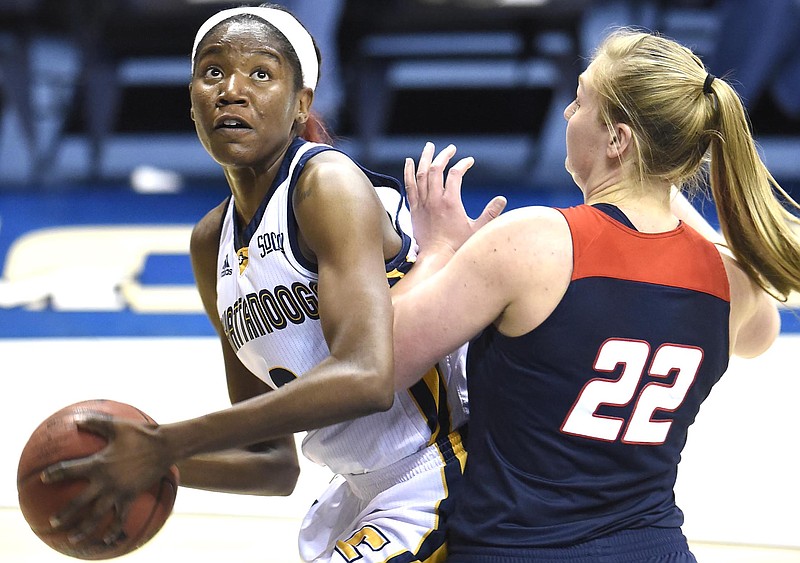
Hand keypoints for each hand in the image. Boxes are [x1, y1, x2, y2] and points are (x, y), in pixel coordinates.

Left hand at [41, 413, 171, 545]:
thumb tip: (75, 420)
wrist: (166, 446)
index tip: (43, 479)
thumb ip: (95, 422)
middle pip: (80, 502)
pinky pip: (121, 518)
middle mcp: (106, 481)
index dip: (54, 474)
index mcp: (99, 463)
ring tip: (73, 539)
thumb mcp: (117, 425)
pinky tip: (108, 540)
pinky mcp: (131, 497)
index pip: (69, 470)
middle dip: (65, 514)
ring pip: (98, 516)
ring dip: (85, 529)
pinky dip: (114, 531)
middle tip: (53, 522)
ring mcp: (119, 492)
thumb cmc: (141, 433)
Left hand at [404, 142, 505, 255]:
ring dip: (425, 158)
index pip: (455, 174)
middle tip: (451, 149)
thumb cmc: (457, 246)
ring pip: (421, 174)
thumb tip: (502, 199)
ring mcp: (422, 203)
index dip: (463, 165)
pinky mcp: (414, 209)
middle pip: (436, 169)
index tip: (469, 162)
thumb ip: (490, 214)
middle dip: (444, 156)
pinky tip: (409, 162)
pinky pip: (409, 185)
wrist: (435, 258)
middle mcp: (434, 199)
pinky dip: (408, 172)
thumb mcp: (477, 230)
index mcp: (450, 202)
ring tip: (429, 147)